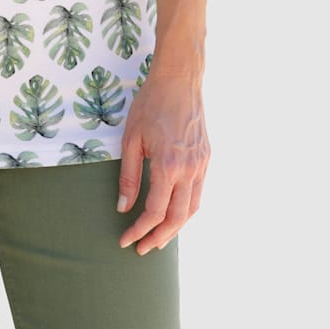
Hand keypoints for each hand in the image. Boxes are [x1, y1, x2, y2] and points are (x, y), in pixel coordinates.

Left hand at [115, 68, 209, 255]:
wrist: (179, 79)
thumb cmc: (150, 104)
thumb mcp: (131, 138)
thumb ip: (128, 176)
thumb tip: (123, 208)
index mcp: (168, 165)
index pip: (154, 212)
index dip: (139, 230)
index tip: (126, 240)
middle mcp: (189, 170)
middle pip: (176, 218)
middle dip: (158, 238)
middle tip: (142, 248)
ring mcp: (201, 165)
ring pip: (192, 209)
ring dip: (175, 228)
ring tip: (158, 238)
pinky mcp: (206, 158)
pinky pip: (199, 192)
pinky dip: (186, 209)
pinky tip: (174, 212)